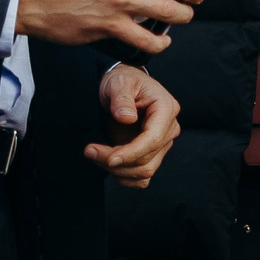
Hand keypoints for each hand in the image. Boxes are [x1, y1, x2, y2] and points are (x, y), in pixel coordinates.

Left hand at [88, 64, 180, 188]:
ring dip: (117, 170)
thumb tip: (127, 118)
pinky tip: (107, 162)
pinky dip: (124, 176)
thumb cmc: (123, 81)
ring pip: (144, 171)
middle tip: (90, 150)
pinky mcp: (152, 154)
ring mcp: (162, 144)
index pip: (153, 139)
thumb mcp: (118, 83)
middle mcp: (169, 129)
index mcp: (166, 109)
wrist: (122, 87)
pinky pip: (142, 177)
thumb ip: (121, 98)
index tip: (109, 158)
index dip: (131, 152)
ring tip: (95, 153)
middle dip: (116, 161)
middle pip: (147, 159)